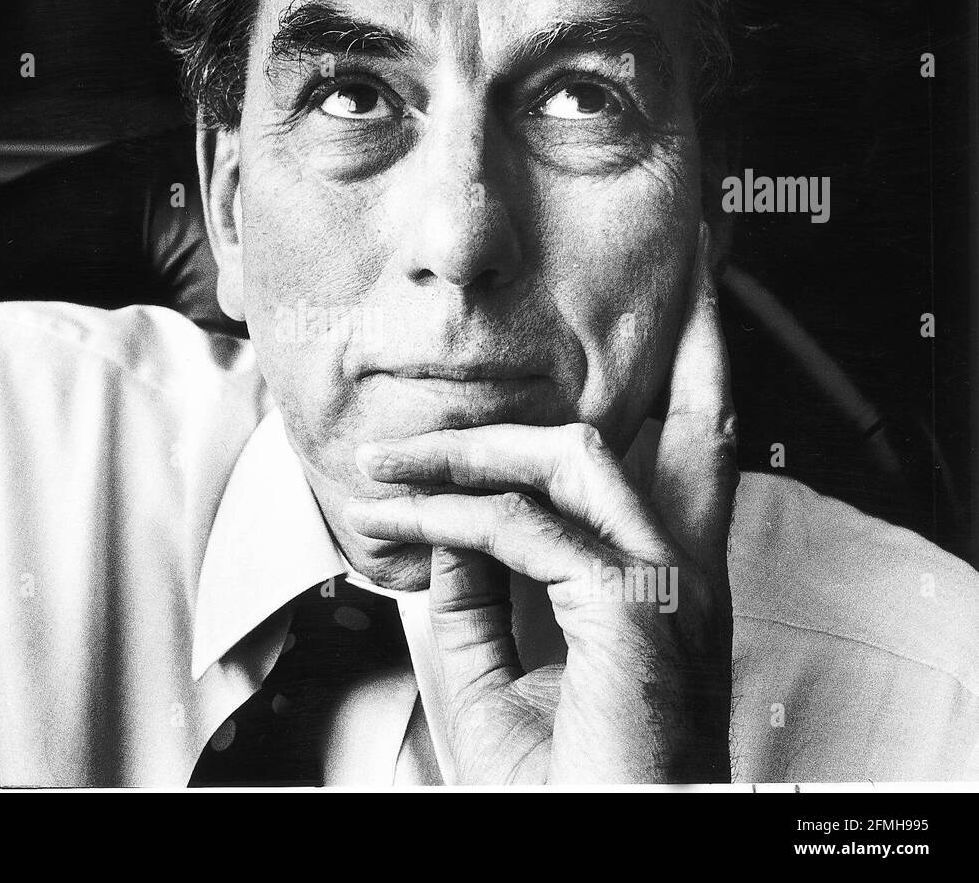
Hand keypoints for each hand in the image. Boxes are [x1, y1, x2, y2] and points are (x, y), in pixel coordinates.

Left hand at [343, 223, 737, 782]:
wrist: (596, 842)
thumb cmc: (561, 783)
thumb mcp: (498, 670)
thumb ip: (481, 588)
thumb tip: (453, 519)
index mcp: (669, 584)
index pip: (691, 455)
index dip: (691, 376)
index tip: (671, 317)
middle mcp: (685, 575)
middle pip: (696, 419)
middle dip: (681, 332)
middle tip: (665, 264)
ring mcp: (666, 589)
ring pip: (575, 455)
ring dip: (472, 444)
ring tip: (391, 457)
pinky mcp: (632, 612)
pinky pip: (522, 529)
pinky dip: (449, 516)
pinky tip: (398, 521)